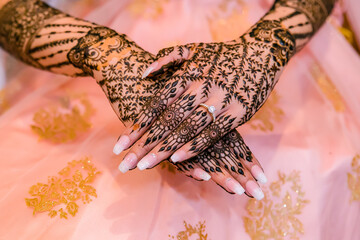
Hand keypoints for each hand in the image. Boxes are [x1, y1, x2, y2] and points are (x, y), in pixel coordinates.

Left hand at [71, 27, 265, 197]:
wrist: (262, 53)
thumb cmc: (222, 54)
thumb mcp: (193, 48)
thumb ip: (166, 58)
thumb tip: (144, 74)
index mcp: (187, 74)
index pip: (156, 104)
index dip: (138, 125)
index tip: (120, 144)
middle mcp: (200, 88)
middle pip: (167, 120)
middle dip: (145, 143)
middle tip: (126, 162)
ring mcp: (219, 101)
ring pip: (187, 129)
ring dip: (165, 149)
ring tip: (145, 165)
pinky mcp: (238, 113)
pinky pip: (212, 134)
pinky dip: (194, 147)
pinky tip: (177, 159)